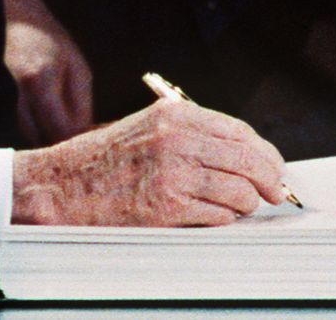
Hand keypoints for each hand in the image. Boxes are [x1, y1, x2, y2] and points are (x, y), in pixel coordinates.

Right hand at [0, 0, 92, 144]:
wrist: (21, 22)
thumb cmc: (54, 40)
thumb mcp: (78, 69)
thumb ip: (81, 104)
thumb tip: (86, 134)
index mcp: (41, 83)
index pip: (61, 128)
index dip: (80, 140)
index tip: (98, 141)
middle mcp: (23, 95)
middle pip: (45, 139)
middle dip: (67, 145)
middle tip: (88, 142)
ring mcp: (15, 99)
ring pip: (34, 136)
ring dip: (54, 140)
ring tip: (77, 136)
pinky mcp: (15, 100)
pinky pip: (29, 126)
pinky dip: (44, 132)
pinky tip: (60, 127)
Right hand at [12, 99, 287, 225]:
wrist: (63, 186)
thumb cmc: (103, 160)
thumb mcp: (146, 128)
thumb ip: (191, 134)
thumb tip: (243, 155)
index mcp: (174, 116)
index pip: (241, 132)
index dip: (265, 153)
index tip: (273, 169)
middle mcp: (177, 139)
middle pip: (250, 161)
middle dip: (269, 182)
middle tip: (272, 194)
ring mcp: (174, 173)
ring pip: (241, 192)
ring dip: (244, 204)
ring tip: (233, 208)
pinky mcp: (168, 206)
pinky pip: (220, 216)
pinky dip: (222, 220)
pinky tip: (209, 216)